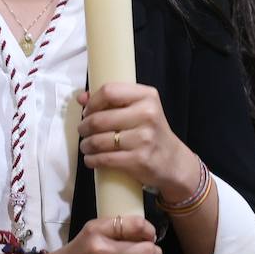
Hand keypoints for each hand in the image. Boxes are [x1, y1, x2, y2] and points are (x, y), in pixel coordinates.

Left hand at [77, 84, 199, 202]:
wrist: (173, 162)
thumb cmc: (151, 132)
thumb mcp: (140, 110)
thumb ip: (113, 100)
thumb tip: (81, 97)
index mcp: (147, 96)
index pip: (109, 91)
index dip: (92, 102)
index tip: (87, 111)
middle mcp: (148, 114)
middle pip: (100, 118)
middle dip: (85, 126)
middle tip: (83, 131)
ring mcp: (144, 138)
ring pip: (100, 140)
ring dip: (86, 144)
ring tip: (86, 146)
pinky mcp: (140, 160)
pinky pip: (106, 159)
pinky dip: (92, 160)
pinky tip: (90, 159)